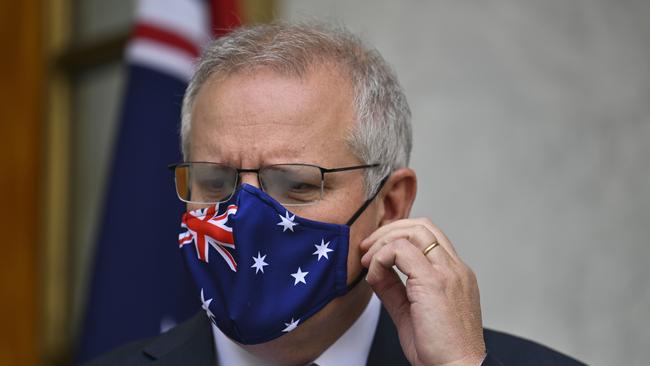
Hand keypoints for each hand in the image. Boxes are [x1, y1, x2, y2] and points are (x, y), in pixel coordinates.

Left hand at [360, 218, 485, 365]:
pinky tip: (375, 275)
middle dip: (389, 230)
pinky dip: (382, 258)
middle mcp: (455, 268)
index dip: (398, 236)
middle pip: (422, 225)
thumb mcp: (410, 312)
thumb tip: (375, 271)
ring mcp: (447, 272)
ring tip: (368, 259)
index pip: (428, 236)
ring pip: (414, 230)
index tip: (376, 253)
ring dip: (385, 240)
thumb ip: (394, 288)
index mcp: (454, 274)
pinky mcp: (434, 282)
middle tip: (367, 248)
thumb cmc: (440, 350)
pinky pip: (401, 251)